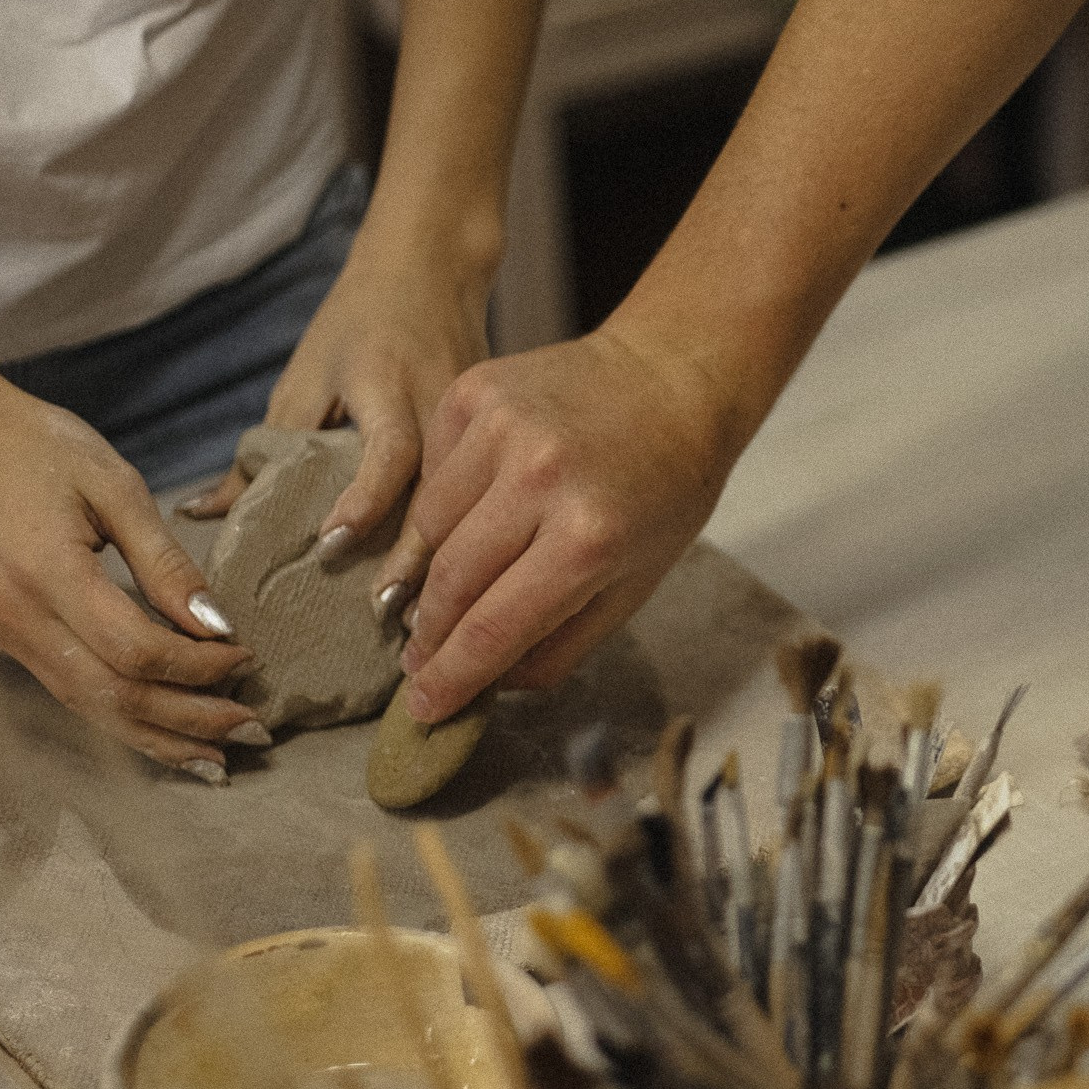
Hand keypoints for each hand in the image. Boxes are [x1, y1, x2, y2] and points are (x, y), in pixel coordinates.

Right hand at [0, 378, 258, 774]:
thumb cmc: (38, 445)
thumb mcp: (116, 485)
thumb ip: (166, 561)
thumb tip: (218, 625)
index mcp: (45, 575)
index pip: (135, 651)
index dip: (199, 666)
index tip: (249, 658)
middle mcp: (16, 618)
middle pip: (114, 696)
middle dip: (189, 721)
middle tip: (254, 730)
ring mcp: (4, 633)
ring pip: (89, 708)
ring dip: (157, 736)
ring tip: (218, 756)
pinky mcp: (5, 635)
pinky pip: (70, 691)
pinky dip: (122, 717)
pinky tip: (163, 732)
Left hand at [181, 218, 489, 601]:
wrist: (433, 272)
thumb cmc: (358, 325)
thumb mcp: (303, 379)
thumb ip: (259, 452)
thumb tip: (198, 514)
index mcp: (388, 383)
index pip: (388, 449)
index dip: (363, 500)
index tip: (331, 545)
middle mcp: (443, 405)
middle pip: (441, 493)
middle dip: (417, 556)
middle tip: (388, 616)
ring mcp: (478, 423)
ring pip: (470, 503)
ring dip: (448, 561)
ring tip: (424, 619)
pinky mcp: (493, 436)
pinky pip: (481, 495)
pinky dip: (465, 542)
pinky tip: (453, 587)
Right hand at [396, 323, 736, 721]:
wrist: (671, 379)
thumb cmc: (664, 491)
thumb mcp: (633, 583)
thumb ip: (559, 645)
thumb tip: (489, 686)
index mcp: (588, 537)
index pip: (492, 627)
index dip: (449, 677)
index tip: (420, 708)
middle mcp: (539, 477)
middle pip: (449, 582)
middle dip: (428, 633)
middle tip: (417, 658)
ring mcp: (502, 427)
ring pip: (427, 527)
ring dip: (427, 570)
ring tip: (439, 593)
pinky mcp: (475, 391)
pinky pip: (430, 470)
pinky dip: (439, 504)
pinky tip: (466, 517)